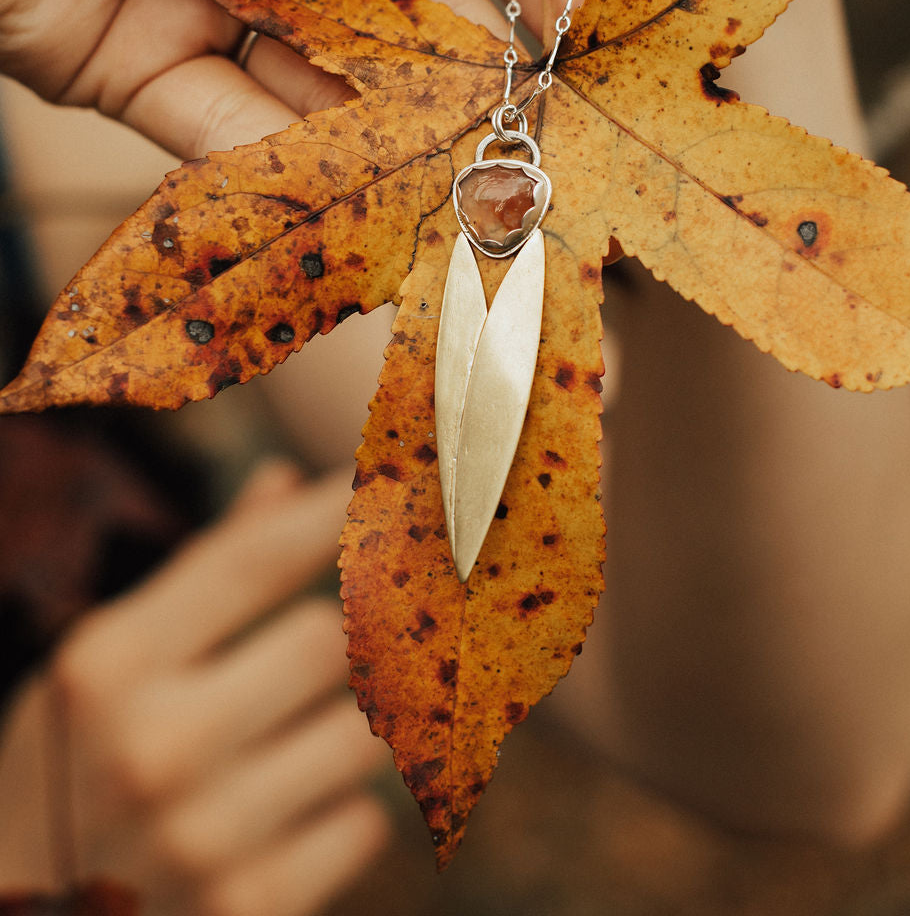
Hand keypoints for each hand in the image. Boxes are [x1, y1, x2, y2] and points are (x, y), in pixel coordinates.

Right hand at [0, 462, 390, 914]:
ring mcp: (202, 834)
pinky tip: (293, 812)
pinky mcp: (248, 907)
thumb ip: (202, 573)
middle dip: (347, 634)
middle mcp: (153, 745)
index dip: (334, 511)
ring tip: (309, 733)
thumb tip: (286, 479)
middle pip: (325, 641)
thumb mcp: (106, 664)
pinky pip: (364, 826)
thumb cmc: (73, 767)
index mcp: (111, 665)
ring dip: (356, 725)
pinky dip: (346, 812)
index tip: (393, 479)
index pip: (253, 560)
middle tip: (349, 638)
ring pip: (363, 734)